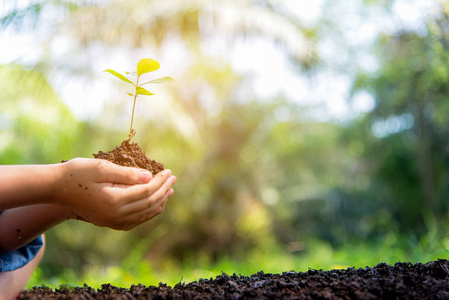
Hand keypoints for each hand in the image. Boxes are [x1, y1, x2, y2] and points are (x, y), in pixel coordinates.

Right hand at [52, 158, 175, 229]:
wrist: (55, 188)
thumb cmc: (77, 173)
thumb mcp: (102, 168)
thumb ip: (127, 174)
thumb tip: (150, 177)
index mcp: (114, 200)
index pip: (146, 191)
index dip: (160, 181)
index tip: (169, 171)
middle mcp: (115, 215)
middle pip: (148, 203)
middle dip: (163, 190)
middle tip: (173, 179)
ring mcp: (111, 221)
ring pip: (143, 214)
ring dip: (158, 202)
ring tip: (169, 192)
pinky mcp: (107, 222)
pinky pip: (133, 222)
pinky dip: (147, 214)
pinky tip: (154, 207)